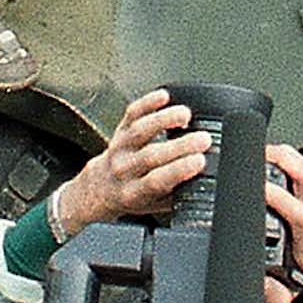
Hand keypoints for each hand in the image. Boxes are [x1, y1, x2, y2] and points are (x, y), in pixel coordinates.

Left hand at [57, 90, 212, 233]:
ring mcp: (119, 147)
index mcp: (133, 193)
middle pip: (152, 155)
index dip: (179, 171)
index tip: (199, 161)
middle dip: (180, 145)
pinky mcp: (119, 128)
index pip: (156, 181)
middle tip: (203, 139)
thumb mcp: (153, 206)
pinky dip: (147, 102)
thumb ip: (175, 196)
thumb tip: (203, 182)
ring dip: (164, 120)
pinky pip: (132, 113)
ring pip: (140, 130)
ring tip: (186, 114)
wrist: (99, 188)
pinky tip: (164, 96)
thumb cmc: (131, 197)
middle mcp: (124, 169)